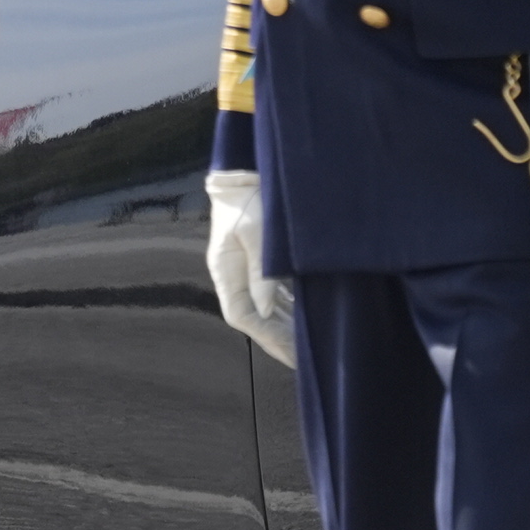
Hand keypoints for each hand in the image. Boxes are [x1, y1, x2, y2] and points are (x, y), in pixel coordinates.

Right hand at [204, 171, 296, 363]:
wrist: (244, 170)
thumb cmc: (252, 198)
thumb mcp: (259, 235)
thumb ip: (262, 274)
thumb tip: (265, 309)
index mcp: (225, 269)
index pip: (241, 315)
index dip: (266, 336)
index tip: (291, 352)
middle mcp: (231, 272)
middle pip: (251, 315)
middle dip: (276, 337)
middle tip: (301, 359)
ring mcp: (241, 266)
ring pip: (261, 305)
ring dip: (281, 324)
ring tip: (304, 343)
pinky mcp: (254, 257)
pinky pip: (269, 290)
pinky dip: (284, 305)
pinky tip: (300, 315)